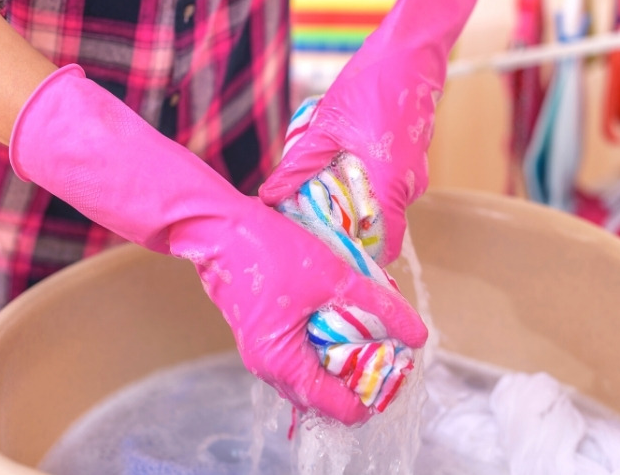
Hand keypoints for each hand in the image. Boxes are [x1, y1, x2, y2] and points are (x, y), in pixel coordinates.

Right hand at [8, 65, 427, 423]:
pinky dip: (331, 339)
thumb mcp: (328, 271)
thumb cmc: (259, 241)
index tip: (401, 372)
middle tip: (397, 355)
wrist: (207, 217)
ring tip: (380, 335)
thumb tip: (412, 335)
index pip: (334, 400)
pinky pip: (305, 346)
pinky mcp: (263, 323)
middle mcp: (270, 359)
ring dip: (349, 354)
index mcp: (281, 353)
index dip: (374, 392)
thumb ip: (371, 306)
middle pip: (326, 390)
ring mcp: (264, 343)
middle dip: (365, 375)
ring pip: (317, 368)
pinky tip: (351, 321)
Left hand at [260, 0, 489, 264]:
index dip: (361, 256)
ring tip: (320, 181)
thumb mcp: (326, 128)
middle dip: (346, 224)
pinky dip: (363, 180)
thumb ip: (299, 166)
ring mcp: (414, 170)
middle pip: (378, 224)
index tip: (332, 256)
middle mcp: (409, 184)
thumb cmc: (371, 86)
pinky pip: (386, 182)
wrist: (410, 52)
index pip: (387, 243)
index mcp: (391, 183)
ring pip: (381, 201)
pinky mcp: (411, 157)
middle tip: (311, 216)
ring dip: (352, 198)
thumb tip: (269, 196)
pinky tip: (341, 159)